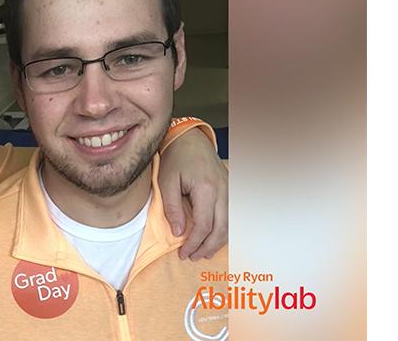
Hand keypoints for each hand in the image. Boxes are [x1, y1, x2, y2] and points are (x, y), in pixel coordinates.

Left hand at [158, 129, 228, 259]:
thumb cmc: (176, 159)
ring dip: (217, 242)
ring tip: (202, 252)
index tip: (182, 253)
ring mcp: (230, 190)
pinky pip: (231, 216)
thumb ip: (172, 208)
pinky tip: (212, 238)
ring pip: (230, 225)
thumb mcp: (166, 182)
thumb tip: (179, 233)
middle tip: (192, 257)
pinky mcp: (230, 190)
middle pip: (222, 229)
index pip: (204, 226)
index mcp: (206, 189)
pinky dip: (223, 231)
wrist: (191, 140)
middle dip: (207, 247)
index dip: (194, 243)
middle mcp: (223, 191)